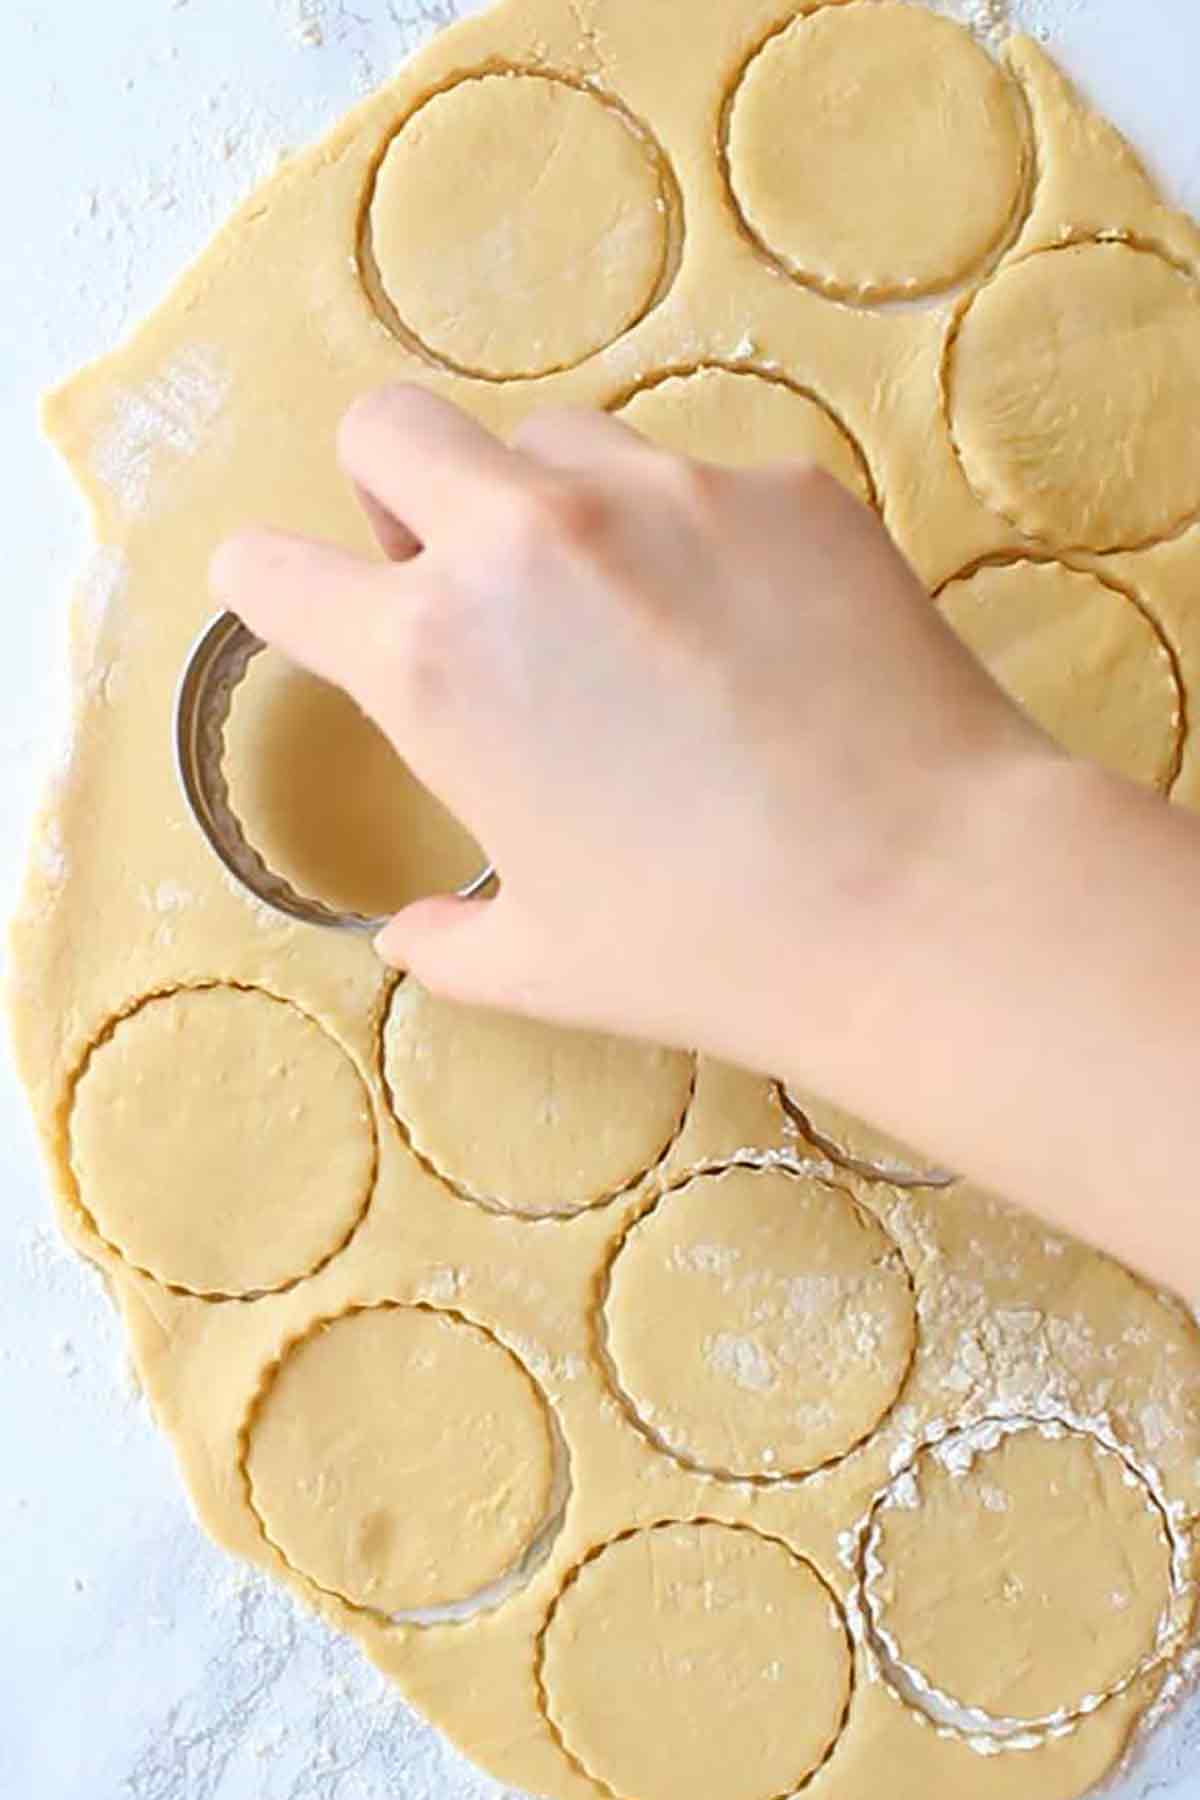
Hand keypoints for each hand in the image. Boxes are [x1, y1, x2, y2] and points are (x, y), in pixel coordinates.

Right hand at [210, 384, 1048, 1085]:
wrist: (926, 899)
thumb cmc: (715, 950)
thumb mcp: (548, 967)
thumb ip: (450, 941)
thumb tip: (409, 938)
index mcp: (433, 658)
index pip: (271, 567)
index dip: (271, 586)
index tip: (303, 603)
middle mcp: (525, 544)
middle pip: (390, 425)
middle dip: (394, 487)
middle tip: (457, 573)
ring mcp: (663, 493)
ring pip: (553, 441)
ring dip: (549, 506)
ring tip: (628, 612)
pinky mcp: (785, 484)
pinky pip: (700, 477)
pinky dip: (696, 535)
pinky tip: (757, 631)